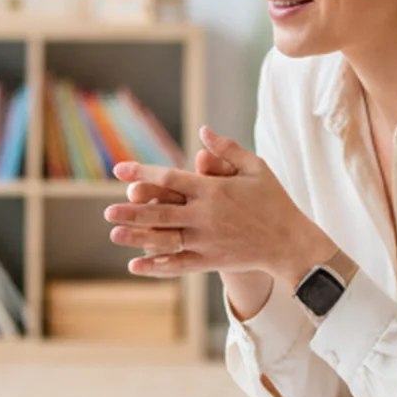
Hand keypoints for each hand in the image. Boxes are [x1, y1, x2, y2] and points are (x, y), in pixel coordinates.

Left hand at [105, 127, 334, 279]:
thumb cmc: (274, 200)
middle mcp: (205, 215)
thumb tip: (203, 130)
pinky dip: (157, 265)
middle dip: (132, 211)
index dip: (142, 173)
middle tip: (107, 211)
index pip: (170, 178)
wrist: (290, 242)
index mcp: (213, 189)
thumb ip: (227, 149)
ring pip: (165, 239)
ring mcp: (206, 240)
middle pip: (161, 211)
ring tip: (114, 234)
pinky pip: (179, 264)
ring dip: (138, 237)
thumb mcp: (255, 167)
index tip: (119, 170)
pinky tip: (136, 265)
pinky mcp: (210, 260)